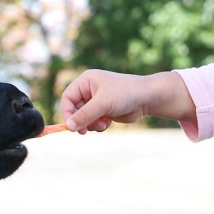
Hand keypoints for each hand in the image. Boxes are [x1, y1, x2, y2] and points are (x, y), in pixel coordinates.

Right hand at [60, 70, 194, 132]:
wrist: (146, 98)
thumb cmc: (124, 94)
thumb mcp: (102, 104)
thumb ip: (84, 115)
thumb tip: (68, 127)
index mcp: (85, 81)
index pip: (68, 98)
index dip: (67, 112)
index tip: (71, 126)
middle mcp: (89, 90)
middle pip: (74, 109)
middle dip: (81, 121)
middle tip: (84, 131)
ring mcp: (96, 101)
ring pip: (84, 118)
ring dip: (90, 124)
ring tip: (102, 124)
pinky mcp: (104, 111)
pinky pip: (93, 122)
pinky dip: (98, 125)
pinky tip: (108, 123)